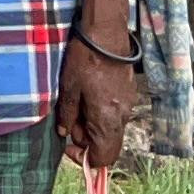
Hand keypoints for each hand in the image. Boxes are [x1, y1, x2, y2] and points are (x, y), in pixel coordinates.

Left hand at [55, 26, 139, 166]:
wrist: (107, 35)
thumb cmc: (85, 60)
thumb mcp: (68, 88)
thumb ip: (67, 114)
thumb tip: (64, 133)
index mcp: (107, 119)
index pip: (103, 157)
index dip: (84, 158)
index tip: (68, 146)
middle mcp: (122, 117)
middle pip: (108, 145)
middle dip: (86, 141)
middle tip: (69, 121)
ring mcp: (128, 106)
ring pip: (111, 130)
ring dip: (92, 127)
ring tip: (76, 106)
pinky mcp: (129, 95)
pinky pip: (115, 115)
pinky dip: (100, 115)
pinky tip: (88, 97)